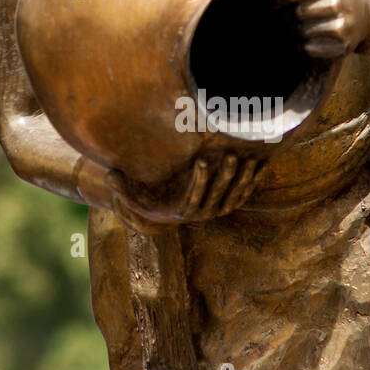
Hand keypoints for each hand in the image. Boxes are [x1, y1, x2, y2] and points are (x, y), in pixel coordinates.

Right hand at [109, 152, 262, 232]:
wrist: (172, 213)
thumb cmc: (153, 201)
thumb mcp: (135, 197)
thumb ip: (122, 187)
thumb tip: (108, 174)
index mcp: (184, 211)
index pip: (194, 196)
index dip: (200, 180)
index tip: (202, 161)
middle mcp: (204, 213)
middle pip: (218, 195)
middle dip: (225, 176)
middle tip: (231, 155)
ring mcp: (219, 211)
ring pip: (234, 196)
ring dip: (243, 178)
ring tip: (249, 158)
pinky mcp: (230, 205)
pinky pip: (244, 195)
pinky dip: (253, 182)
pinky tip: (261, 166)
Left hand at [281, 0, 369, 57]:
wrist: (367, 8)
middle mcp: (340, 2)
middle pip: (296, 14)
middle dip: (284, 14)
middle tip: (283, 13)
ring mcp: (344, 26)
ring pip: (302, 32)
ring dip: (292, 29)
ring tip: (293, 23)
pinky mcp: (344, 46)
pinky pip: (310, 49)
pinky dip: (302, 44)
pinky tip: (305, 35)